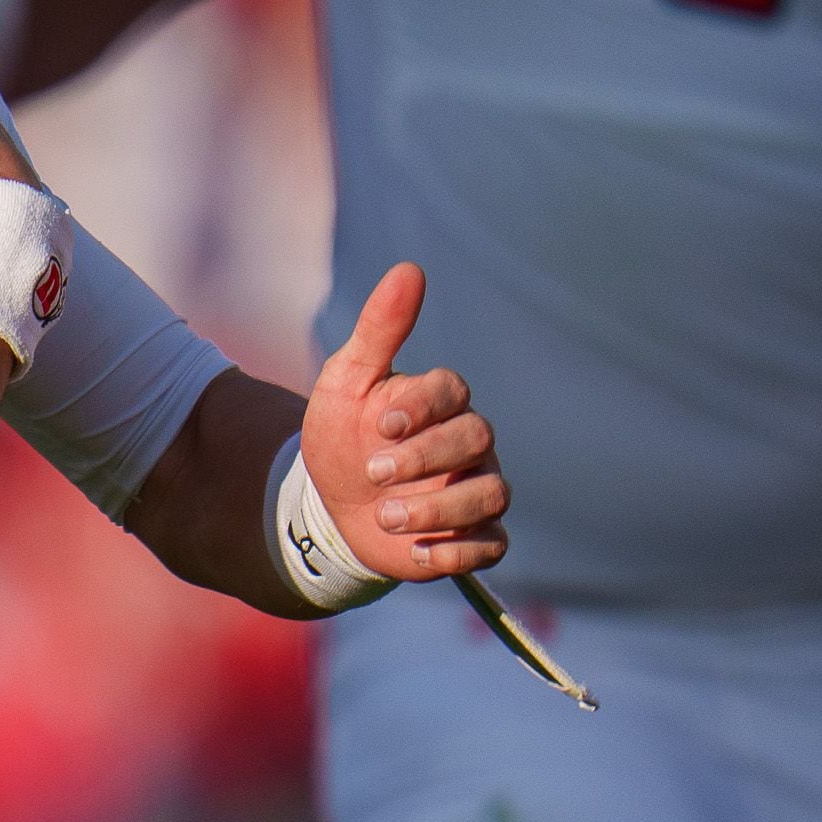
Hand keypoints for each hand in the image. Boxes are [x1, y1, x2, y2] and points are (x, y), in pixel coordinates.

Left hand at [302, 262, 508, 578]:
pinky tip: (415, 552)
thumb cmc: (343, 434)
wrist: (330, 502)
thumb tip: (409, 269)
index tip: (378, 423)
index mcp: (440, 400)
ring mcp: (475, 487)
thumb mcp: (347, 380)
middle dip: (424, 459)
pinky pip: (490, 544)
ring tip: (385, 517)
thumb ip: (380, 328)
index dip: (421, 407)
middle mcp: (468, 441)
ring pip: (489, 495)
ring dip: (437, 509)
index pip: (453, 391)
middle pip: (476, 440)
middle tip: (371, 473)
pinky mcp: (474, 535)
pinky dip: (456, 551)